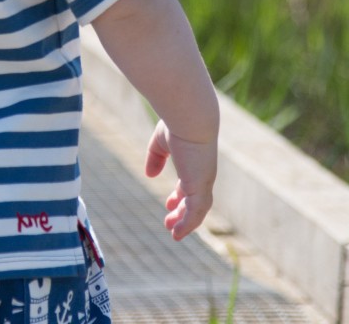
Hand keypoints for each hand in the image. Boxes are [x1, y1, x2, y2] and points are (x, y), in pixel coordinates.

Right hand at [145, 120, 216, 240]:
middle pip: (195, 199)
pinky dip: (188, 225)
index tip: (169, 204)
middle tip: (169, 222)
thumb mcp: (161, 142)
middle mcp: (202, 174)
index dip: (179, 195)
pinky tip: (177, 233)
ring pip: (197, 209)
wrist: (190, 118)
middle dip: (182, 212)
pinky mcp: (200, 187)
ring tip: (173, 234)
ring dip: (185, 223)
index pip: (188, 184)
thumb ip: (155, 158)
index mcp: (194, 162)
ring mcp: (203, 181)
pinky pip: (195, 212)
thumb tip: (150, 175)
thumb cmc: (176, 124)